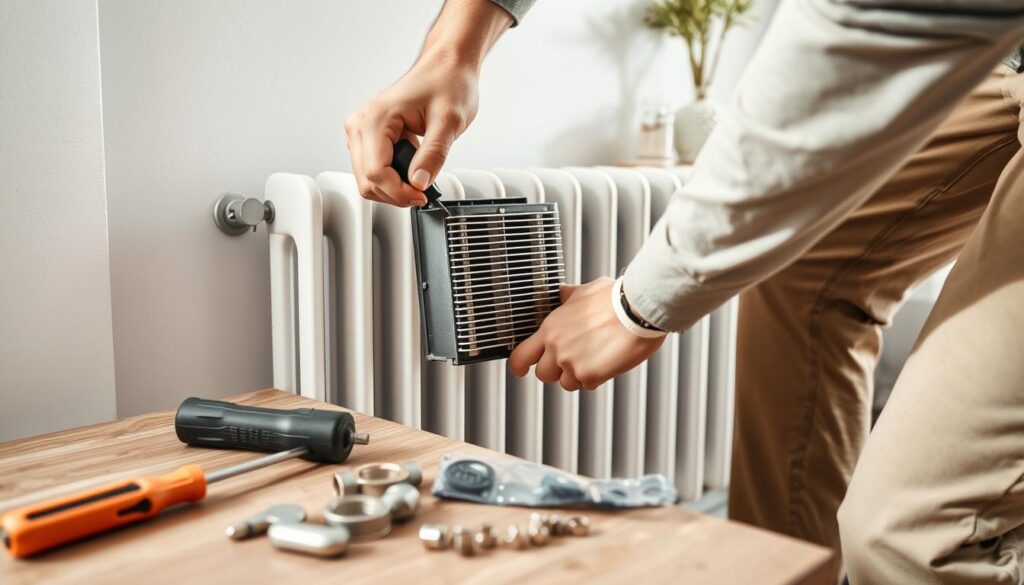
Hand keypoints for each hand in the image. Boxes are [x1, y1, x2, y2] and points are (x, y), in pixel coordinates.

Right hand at [344, 52, 478, 206]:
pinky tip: (412, 169)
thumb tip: (419, 183)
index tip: (423, 195)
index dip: (400, 192)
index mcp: (375, 118)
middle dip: (396, 193)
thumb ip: (433, 155)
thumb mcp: (449, 121)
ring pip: (368, 180)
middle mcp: (361, 125)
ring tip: (420, 176)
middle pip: (367, 181)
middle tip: (424, 191)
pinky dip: (392, 178)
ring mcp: (362, 131)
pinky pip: (374, 170)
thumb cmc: (447, 83)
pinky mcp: (369, 137)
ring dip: (393, 188)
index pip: (376, 173)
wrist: (446, 67)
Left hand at [508, 277, 665, 390]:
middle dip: (556, 370)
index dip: (519, 366)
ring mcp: (573, 363)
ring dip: (579, 375)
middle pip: (543, 374)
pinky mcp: (591, 375)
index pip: (520, 356)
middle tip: (573, 359)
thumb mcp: (584, 291)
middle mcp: (557, 347)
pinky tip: (608, 359)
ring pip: (567, 383)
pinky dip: (598, 376)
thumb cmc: (615, 298)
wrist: (638, 309)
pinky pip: (589, 384)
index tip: (521, 369)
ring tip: (596, 356)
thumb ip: (567, 298)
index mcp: (550, 328)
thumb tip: (561, 295)